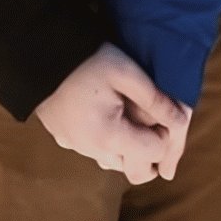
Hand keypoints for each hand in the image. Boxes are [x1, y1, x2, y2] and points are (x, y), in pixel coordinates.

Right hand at [33, 43, 191, 183]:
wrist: (39, 53)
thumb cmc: (86, 60)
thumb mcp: (127, 72)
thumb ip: (156, 100)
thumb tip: (181, 121)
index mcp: (109, 136)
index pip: (155, 154)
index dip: (165, 132)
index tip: (159, 109)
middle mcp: (91, 149)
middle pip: (135, 167)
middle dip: (148, 147)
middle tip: (147, 115)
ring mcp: (75, 146)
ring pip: (113, 160)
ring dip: (127, 145)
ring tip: (126, 112)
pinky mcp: (64, 138)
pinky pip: (94, 149)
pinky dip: (106, 139)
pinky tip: (104, 112)